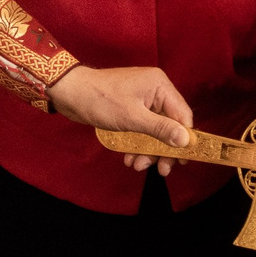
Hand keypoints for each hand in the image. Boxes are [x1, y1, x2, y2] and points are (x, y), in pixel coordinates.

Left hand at [48, 64, 193, 170]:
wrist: (69, 92)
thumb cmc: (100, 100)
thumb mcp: (132, 118)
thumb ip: (161, 129)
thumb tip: (186, 141)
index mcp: (160, 86)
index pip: (182, 115)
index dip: (185, 139)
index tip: (182, 162)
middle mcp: (155, 90)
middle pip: (170, 124)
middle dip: (163, 149)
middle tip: (162, 170)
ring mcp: (143, 99)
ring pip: (155, 129)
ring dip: (148, 150)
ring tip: (137, 166)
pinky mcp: (131, 107)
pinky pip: (142, 128)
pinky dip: (137, 144)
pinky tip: (128, 158)